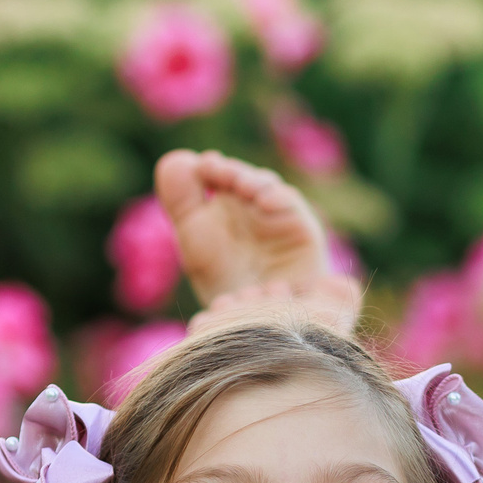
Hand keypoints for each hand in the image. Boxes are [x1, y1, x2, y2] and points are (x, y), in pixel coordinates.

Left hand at [155, 148, 364, 337]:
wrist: (252, 324)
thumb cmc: (226, 279)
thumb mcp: (195, 238)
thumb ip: (182, 200)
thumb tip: (177, 158)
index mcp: (232, 201)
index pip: (225, 174)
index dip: (215, 168)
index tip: (203, 167)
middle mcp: (259, 206)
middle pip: (249, 179)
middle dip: (233, 173)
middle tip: (215, 170)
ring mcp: (283, 219)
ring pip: (273, 191)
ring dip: (256, 183)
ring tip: (241, 185)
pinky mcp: (305, 235)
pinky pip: (296, 213)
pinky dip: (281, 201)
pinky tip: (265, 201)